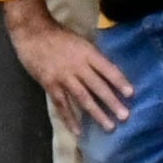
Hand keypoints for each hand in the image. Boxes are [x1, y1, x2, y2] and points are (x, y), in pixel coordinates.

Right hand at [3, 0, 134, 130]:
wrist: (32, 32)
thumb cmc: (58, 35)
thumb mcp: (80, 41)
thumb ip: (92, 57)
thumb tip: (107, 74)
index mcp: (87, 52)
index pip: (107, 68)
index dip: (119, 81)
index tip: (130, 94)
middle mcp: (78, 65)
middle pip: (97, 86)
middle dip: (112, 102)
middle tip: (125, 116)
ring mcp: (63, 77)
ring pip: (83, 97)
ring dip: (97, 113)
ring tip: (109, 126)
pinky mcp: (50, 85)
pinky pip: (62, 104)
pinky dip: (69, 119)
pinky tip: (78, 131)